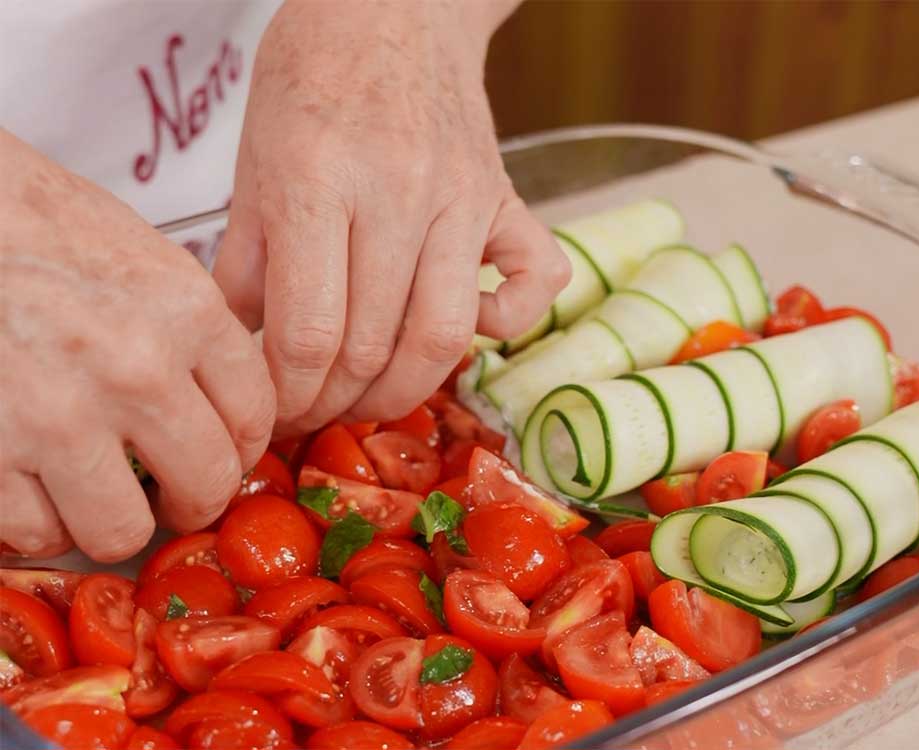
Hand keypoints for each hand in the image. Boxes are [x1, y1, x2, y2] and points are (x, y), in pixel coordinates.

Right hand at [0, 130, 275, 561]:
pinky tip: (35, 488)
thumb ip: (193, 331)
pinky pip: (37, 533)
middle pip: (206, 485)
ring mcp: (61, 415)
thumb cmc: (33, 224)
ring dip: (113, 522)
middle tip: (168, 494)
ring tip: (96, 493)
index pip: (255, 417)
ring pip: (123, 531)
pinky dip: (38, 523)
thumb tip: (222, 401)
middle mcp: (137, 368)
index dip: (241, 450)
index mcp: (187, 312)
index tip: (221, 456)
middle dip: (192, 501)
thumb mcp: (143, 255)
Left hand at [213, 0, 569, 435]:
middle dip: (333, 404)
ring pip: (445, 335)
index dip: (286, 395)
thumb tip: (241, 349)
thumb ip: (244, 261)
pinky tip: (468, 326)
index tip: (274, 409)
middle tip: (311, 412)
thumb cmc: (314, 77)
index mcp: (318, 181)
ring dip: (403, 391)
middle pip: (373, 346)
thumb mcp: (252, 160)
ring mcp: (463, 198)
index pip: (307, 332)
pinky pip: (536, 281)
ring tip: (369, 398)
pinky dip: (508, 324)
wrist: (394, 9)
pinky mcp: (507, 199)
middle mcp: (398, 193)